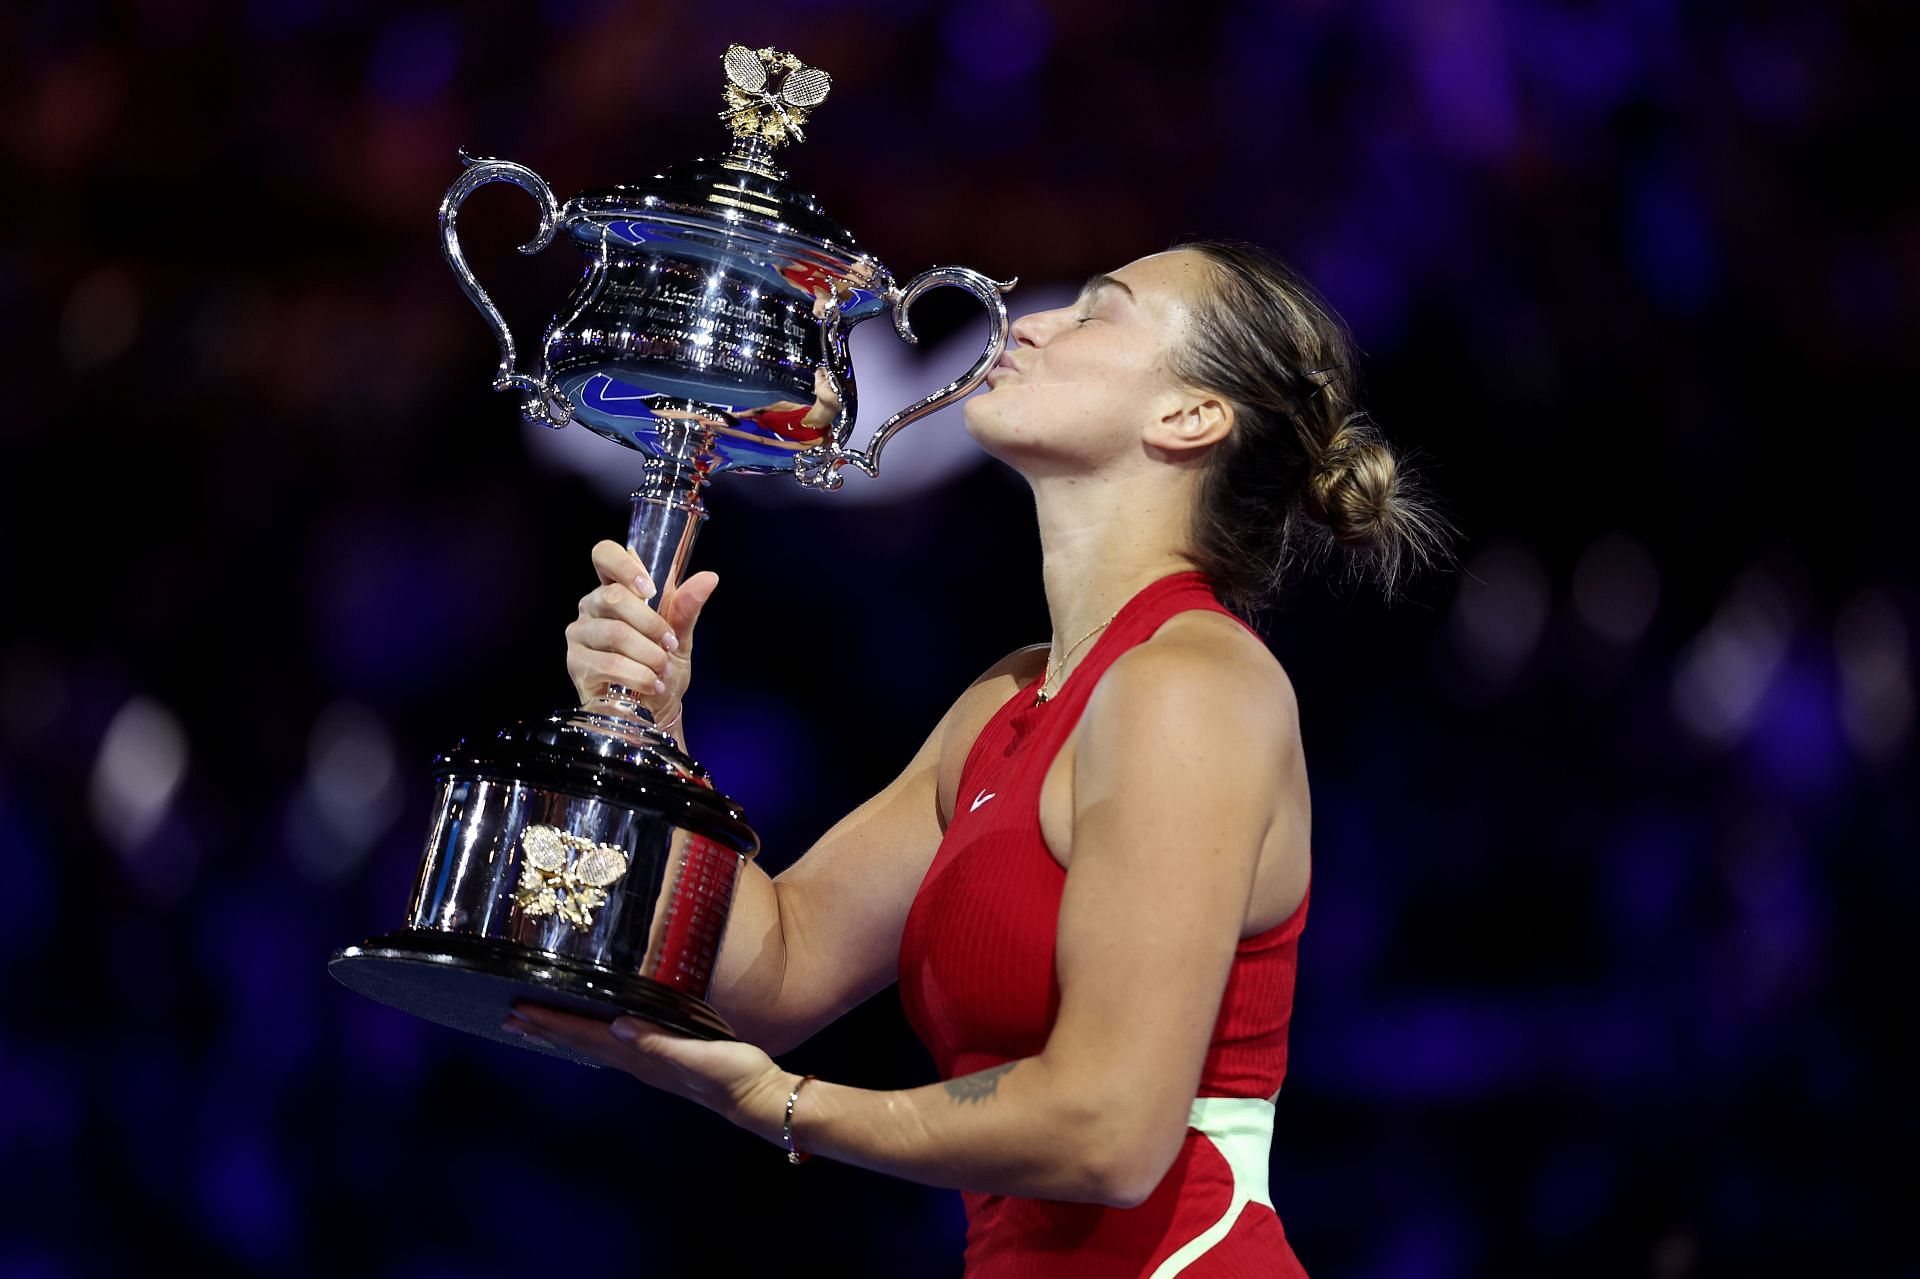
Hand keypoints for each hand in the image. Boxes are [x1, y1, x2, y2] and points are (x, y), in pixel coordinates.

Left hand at [502, 1003, 795, 1144]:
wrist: (759, 1099)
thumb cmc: (732, 1074)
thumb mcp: (698, 1055)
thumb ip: (658, 1042)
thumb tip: (617, 1025)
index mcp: (641, 1057)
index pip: (587, 1036)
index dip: (553, 1023)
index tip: (518, 1012)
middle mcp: (638, 1062)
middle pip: (582, 1043)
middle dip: (546, 1030)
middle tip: (510, 1018)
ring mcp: (650, 1065)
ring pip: (595, 1047)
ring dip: (565, 1036)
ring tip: (538, 1027)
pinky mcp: (664, 1061)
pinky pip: (616, 1049)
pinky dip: (594, 1040)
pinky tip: (596, 1036)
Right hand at [565, 541, 719, 715]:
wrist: (655, 709)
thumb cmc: (662, 666)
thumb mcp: (680, 636)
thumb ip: (687, 607)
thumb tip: (709, 578)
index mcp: (615, 588)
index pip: (605, 555)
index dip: (625, 565)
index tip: (650, 589)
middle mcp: (592, 606)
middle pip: (614, 596)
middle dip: (651, 624)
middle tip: (670, 645)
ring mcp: (580, 634)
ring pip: (615, 633)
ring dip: (648, 654)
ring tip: (662, 670)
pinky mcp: (576, 663)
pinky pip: (608, 664)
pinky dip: (637, 675)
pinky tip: (651, 684)